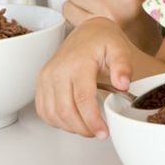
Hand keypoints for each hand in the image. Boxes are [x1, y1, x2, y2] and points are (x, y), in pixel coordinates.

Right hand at [35, 17, 132, 138]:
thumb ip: (123, 66)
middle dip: (83, 128)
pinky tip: (72, 120)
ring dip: (70, 127)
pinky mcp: (41, 83)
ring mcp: (46, 77)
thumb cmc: (103, 41)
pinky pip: (44, 111)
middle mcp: (57, 70)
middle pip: (65, 111)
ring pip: (52, 114)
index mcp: (77, 63)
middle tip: (98, 132)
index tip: (103, 132)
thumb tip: (123, 84)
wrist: (87, 32)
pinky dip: (57, 121)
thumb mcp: (119, 49)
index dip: (92, 120)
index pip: (82, 99)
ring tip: (87, 127)